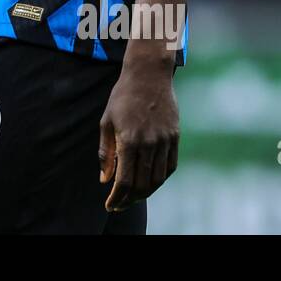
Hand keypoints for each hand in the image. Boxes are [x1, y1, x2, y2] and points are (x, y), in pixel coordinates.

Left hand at [98, 56, 179, 211]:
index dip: (117, 198)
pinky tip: (151, 181)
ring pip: (158, 179)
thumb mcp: (106, 121)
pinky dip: (160, 179)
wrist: (148, 74)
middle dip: (130, 200)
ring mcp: (165, 140)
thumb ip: (105, 153)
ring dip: (146, 192)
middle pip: (142, 184)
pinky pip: (170, 166)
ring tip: (134, 196)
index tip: (110, 205)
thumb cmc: (122, 96)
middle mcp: (149, 143)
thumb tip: (105, 180)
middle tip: (120, 204)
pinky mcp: (175, 137)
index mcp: (129, 140)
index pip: (125, 180)